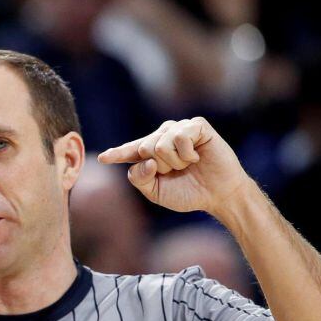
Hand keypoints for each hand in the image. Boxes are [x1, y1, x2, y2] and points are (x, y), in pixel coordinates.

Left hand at [97, 117, 253, 217]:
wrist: (217, 194)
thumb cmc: (188, 192)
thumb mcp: (156, 192)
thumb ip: (141, 179)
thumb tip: (144, 159)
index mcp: (151, 154)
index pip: (130, 151)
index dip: (116, 154)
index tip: (102, 158)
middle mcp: (162, 137)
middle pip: (144, 147)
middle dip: (160, 166)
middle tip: (177, 171)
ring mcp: (179, 129)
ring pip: (160, 142)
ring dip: (174, 161)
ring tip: (188, 164)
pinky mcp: (197, 126)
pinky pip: (180, 136)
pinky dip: (187, 153)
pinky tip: (197, 156)